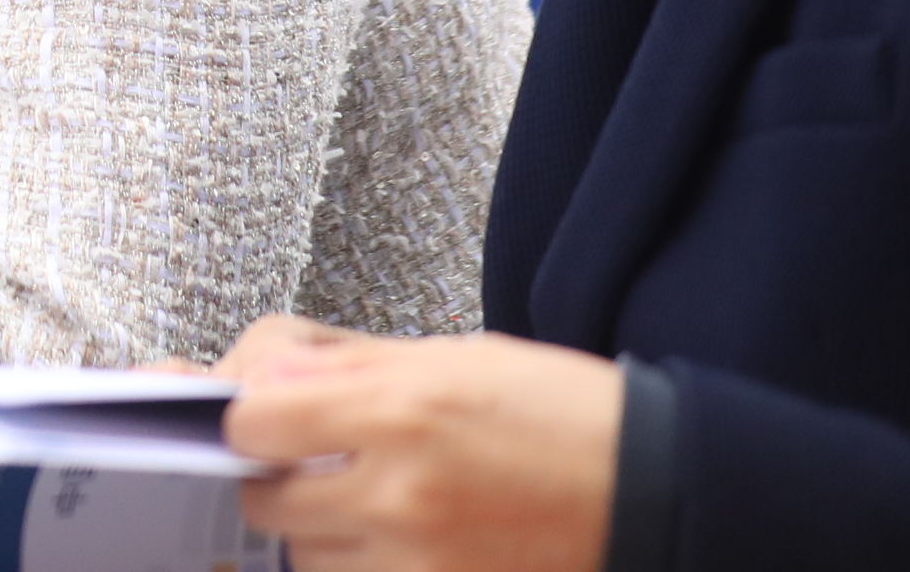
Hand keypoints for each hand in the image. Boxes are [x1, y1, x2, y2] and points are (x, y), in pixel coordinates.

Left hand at [220, 319, 621, 571]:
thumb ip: (347, 370)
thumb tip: (265, 382)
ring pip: (310, 559)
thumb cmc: (563, 412)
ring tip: (370, 505)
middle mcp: (400, 494)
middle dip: (277, 481)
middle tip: (310, 466)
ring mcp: (422, 561)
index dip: (250, 420)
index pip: (252, 424)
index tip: (268, 421)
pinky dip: (365, 567)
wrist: (659, 490)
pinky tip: (402, 543)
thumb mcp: (452, 358)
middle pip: (268, 503)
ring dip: (321, 533)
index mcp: (397, 411)